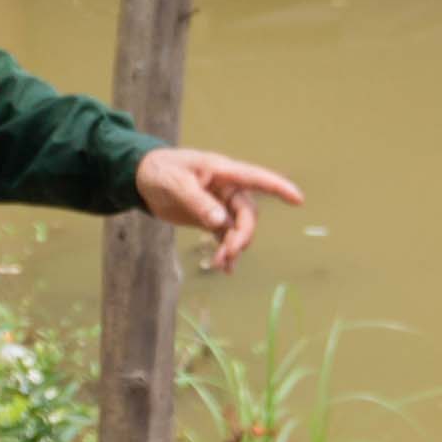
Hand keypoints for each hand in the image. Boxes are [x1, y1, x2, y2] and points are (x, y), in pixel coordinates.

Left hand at [135, 147, 301, 272]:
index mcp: (223, 172)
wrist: (143, 179)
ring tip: (219, 264)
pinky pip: (226, 236)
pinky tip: (224, 269)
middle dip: (242, 235)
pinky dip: (227, 252)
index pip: (256, 178)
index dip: (278, 188)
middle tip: (229, 254)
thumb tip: (220, 222)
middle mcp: (227, 188)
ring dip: (233, 246)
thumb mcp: (176, 184)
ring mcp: (221, 204)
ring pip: (239, 228)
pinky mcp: (212, 218)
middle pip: (247, 214)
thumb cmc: (161, 172)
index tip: (298, 199)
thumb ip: (198, 202)